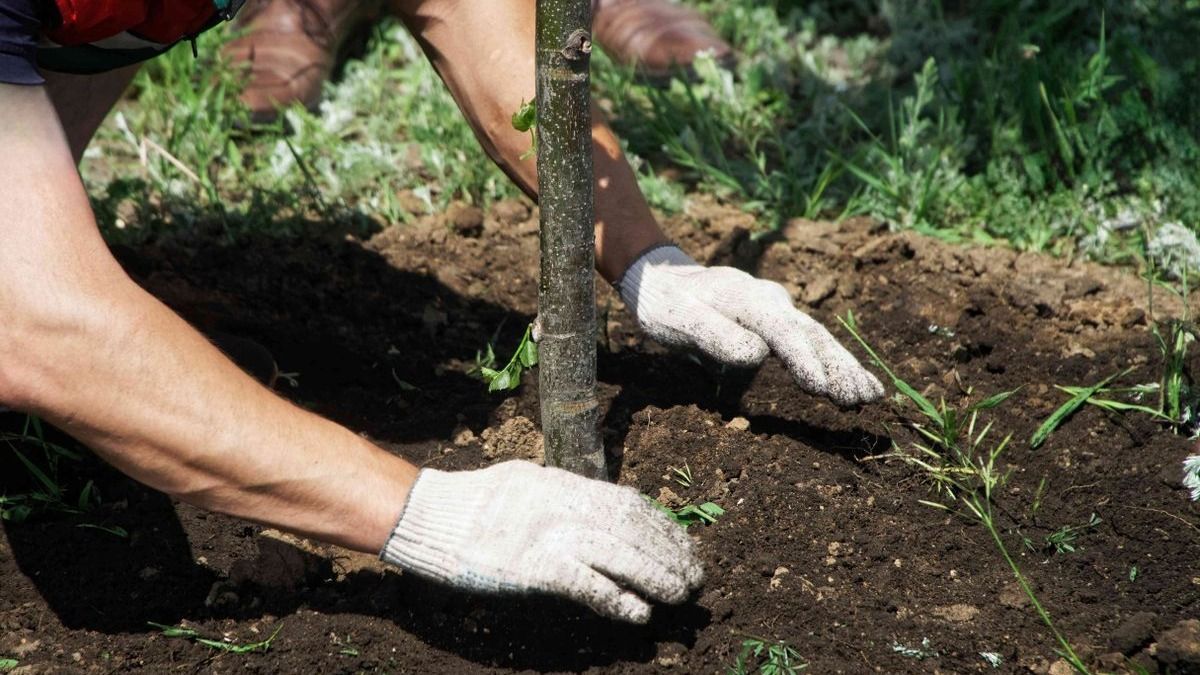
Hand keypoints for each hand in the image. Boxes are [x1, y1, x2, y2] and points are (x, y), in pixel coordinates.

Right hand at [380, 461, 702, 622]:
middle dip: (669, 552)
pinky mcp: (533, 567)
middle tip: (695, 576)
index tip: (684, 545)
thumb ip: (566, 494)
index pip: (629, 503)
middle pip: (633, 528)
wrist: (430, 516)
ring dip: (656, 575)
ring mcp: (550, 535)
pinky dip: (616, 598)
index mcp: (565, 484)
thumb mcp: (529, 483)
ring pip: (620, 554)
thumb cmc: (474, 502)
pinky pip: (586, 584)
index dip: (663, 526)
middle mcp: (565, 504)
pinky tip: (638, 613)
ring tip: (681, 594)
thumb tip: (601, 507)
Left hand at [618, 245, 883, 405]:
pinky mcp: (778, 322)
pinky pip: (812, 343)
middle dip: (837, 367)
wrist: (663, 279)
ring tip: (871, 396)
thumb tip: (756, 354)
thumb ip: (713, 335)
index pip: (781, 330)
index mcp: (745, 298)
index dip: (802, 358)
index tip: (820, 387)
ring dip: (844, 368)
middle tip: (860, 398)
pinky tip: (857, 384)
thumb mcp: (677, 319)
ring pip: (818, 339)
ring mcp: (778, 309)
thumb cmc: (665, 304)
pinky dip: (835, 364)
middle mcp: (769, 300)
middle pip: (810, 334)